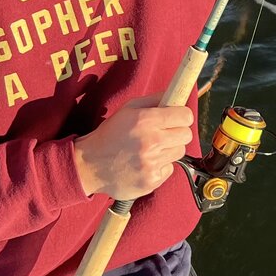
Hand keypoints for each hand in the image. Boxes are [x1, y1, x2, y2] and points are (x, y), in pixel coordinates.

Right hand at [73, 94, 194, 200]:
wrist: (89, 165)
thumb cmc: (110, 134)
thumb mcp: (127, 109)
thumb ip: (154, 99)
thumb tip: (176, 94)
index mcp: (146, 120)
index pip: (185, 116)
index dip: (182, 116)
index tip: (176, 118)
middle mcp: (151, 142)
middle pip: (186, 135)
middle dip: (178, 132)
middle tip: (164, 134)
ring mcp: (152, 163)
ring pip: (179, 152)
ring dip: (169, 150)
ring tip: (151, 149)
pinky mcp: (151, 181)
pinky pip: (169, 169)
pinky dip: (160, 166)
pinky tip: (145, 163)